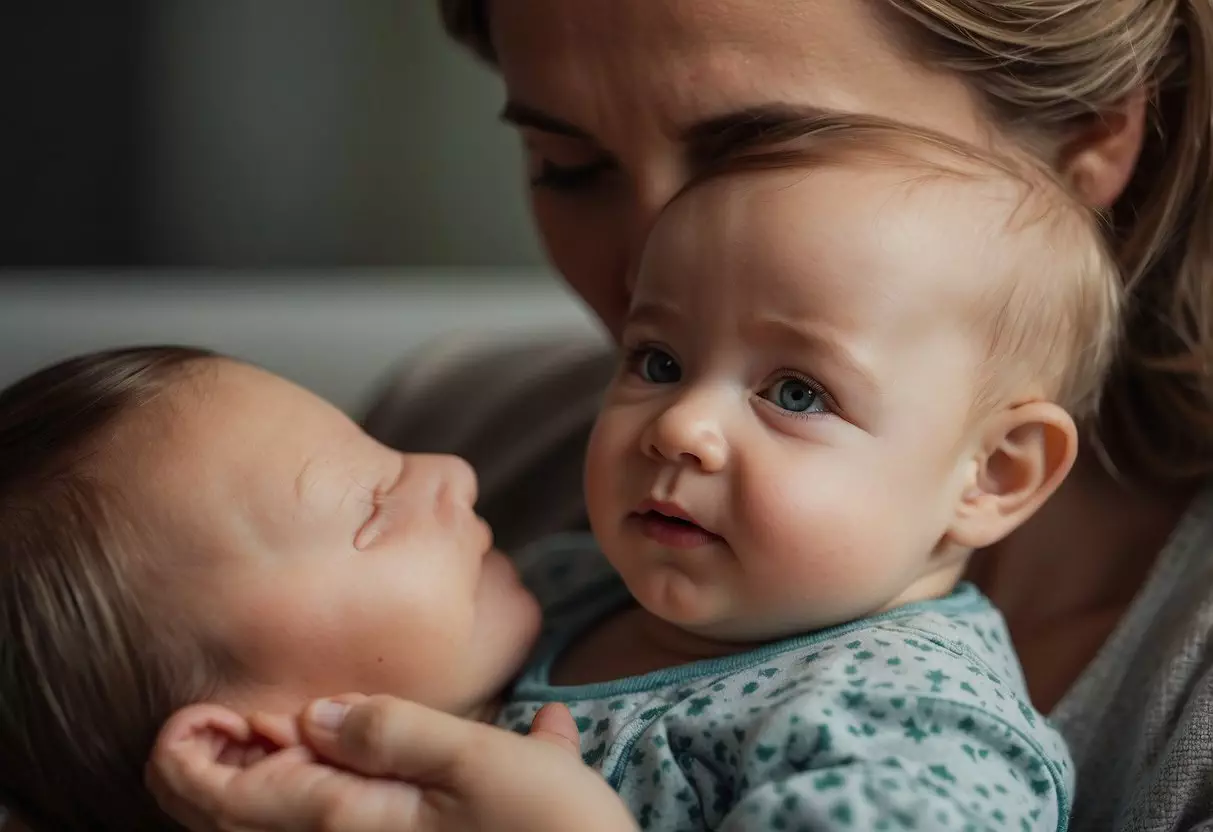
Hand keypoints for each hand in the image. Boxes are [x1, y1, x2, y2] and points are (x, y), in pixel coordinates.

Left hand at [149, 695, 636, 831]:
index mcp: (346, 823)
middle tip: (221, 717)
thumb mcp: (475, 761)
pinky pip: (326, 825)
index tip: (195, 711)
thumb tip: (312, 713)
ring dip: (257, 779)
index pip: (223, 800)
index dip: (189, 754)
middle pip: (237, 820)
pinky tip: (346, 755)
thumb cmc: (547, 829)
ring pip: (279, 824)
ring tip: (273, 732)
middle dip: (209, 768)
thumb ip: (389, 731)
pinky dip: (306, 794)